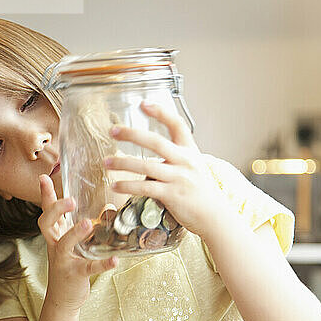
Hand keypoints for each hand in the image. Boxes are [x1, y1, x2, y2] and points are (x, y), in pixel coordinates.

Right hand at [38, 175, 117, 310]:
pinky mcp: (75, 275)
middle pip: (47, 223)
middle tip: (70, 200)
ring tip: (89, 223)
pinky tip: (114, 260)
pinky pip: (88, 268)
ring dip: (75, 233)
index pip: (47, 211)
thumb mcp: (75, 244)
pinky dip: (102, 264)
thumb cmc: (70, 265)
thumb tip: (108, 208)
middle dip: (56, 210)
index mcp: (55, 235)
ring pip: (64, 244)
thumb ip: (88, 226)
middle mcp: (55, 245)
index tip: (43, 177)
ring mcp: (63, 260)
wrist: (62, 299)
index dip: (45, 195)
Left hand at [103, 101, 224, 238]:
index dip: (161, 112)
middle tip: (113, 131)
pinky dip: (128, 186)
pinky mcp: (172, 195)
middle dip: (132, 134)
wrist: (213, 216)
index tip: (143, 104)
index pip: (177, 125)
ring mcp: (178, 178)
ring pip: (146, 166)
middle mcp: (185, 161)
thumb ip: (175, 159)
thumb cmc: (200, 192)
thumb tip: (149, 157)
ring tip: (106, 163)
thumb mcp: (194, 167)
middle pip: (156, 142)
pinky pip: (145, 188)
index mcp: (191, 151)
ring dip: (122, 163)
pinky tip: (116, 186)